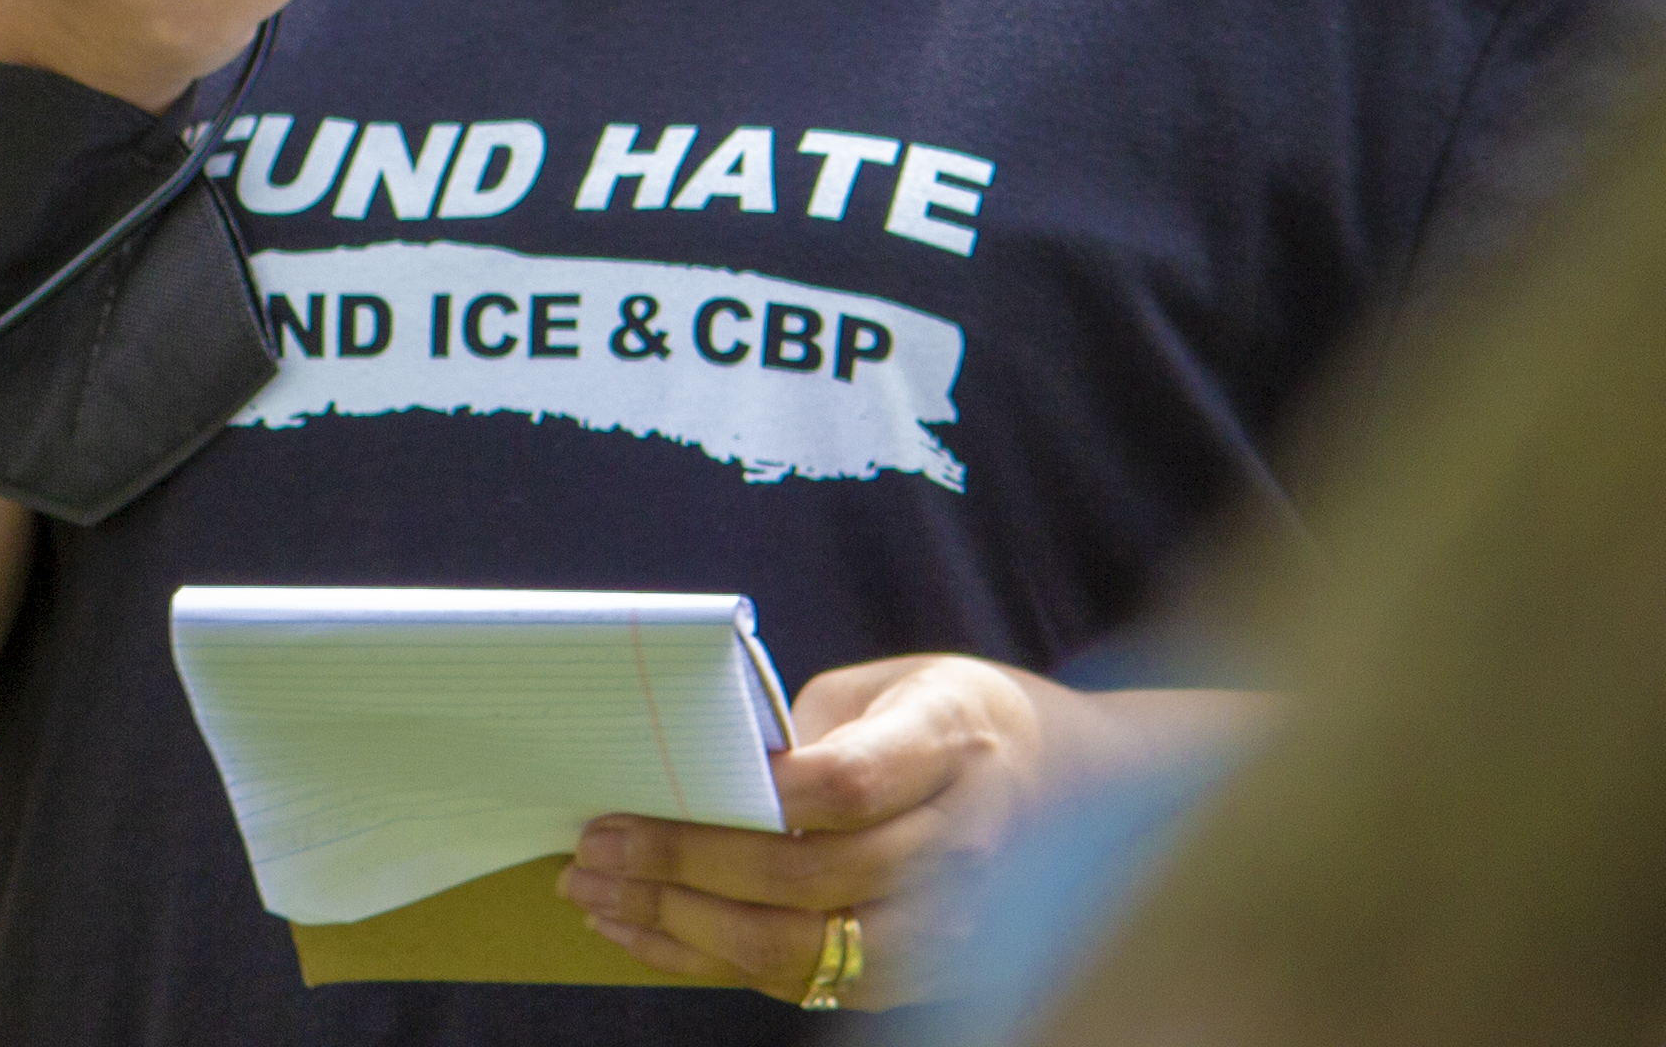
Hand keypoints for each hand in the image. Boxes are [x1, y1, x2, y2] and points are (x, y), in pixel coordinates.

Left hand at [557, 652, 1080, 1005]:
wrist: (1072, 794)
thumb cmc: (953, 722)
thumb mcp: (895, 685)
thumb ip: (812, 729)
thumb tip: (706, 772)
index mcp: (950, 746)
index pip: (846, 785)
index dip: (751, 793)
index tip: (656, 784)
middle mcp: (959, 849)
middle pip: (809, 876)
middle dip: (684, 863)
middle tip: (595, 842)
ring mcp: (947, 929)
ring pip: (798, 947)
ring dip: (680, 924)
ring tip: (594, 892)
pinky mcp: (916, 977)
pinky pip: (798, 980)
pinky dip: (706, 960)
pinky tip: (639, 929)